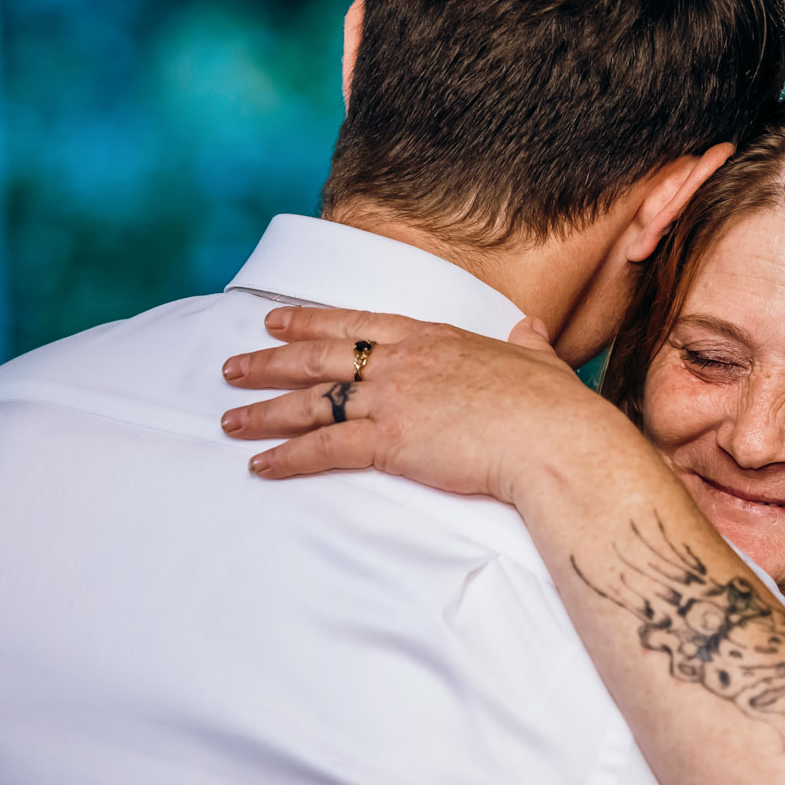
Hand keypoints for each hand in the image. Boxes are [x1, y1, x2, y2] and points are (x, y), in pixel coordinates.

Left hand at [219, 306, 602, 506]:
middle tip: (232, 365)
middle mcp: (404, 362)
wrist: (555, 438)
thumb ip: (528, 342)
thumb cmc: (555, 407)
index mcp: (435, 338)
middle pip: (320, 356)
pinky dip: (288, 458)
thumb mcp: (540, 361)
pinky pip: (325, 448)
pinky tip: (261, 465)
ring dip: (264, 410)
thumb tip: (529, 327)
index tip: (276, 320)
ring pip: (312, 400)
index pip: (358, 323)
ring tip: (229, 419)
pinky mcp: (390, 442)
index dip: (311, 320)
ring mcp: (394, 400)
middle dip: (269, 361)